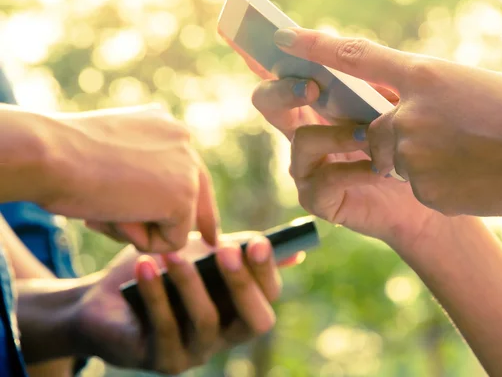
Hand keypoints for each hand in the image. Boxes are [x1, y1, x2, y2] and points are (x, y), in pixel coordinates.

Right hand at [42, 104, 218, 251]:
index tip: (206, 218)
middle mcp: (182, 139)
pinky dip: (141, 240)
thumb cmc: (60, 158)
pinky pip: (172, 241)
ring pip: (176, 220)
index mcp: (162, 125)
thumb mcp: (107, 155)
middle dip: (202, 221)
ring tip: (106, 208)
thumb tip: (157, 204)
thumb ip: (137, 170)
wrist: (49, 154)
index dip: (195, 196)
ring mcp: (188, 166)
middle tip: (212, 243)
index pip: (188, 167)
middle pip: (199, 191)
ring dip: (140, 228)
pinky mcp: (185, 196)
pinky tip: (117, 215)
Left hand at [72, 232, 290, 373]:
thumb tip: (295, 253)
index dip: (267, 272)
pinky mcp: (163, 360)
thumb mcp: (202, 254)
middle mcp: (225, 337)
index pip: (269, 297)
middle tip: (227, 250)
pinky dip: (155, 294)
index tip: (258, 242)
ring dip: (190, 284)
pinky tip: (145, 266)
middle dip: (242, 284)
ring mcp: (196, 352)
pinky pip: (165, 328)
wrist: (105, 299)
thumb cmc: (161, 272)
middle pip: (254, 321)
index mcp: (239, 310)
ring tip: (172, 254)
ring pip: (207, 322)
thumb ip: (240, 251)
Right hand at [249, 67, 440, 250]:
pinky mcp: (317, 198)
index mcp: (317, 103)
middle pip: (268, 102)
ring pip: (301, 140)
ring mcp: (306, 166)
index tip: (261, 39)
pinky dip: (354, 170)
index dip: (261, 55)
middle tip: (311, 86)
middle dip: (282, 90)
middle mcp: (304, 131)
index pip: (282, 73)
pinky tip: (382, 170)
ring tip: (369, 134)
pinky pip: (323, 178)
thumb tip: (348, 51)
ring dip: (337, 134)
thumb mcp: (393, 103)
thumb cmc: (409, 143)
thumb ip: (371, 79)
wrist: (428, 194)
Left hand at [269, 28, 501, 236]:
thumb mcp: (472, 88)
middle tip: (432, 136)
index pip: (358, 56)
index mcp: (427, 75)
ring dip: (421, 160)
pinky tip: (473, 176)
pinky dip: (438, 183)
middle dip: (391, 136)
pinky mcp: (423, 191)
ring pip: (395, 161)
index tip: (285, 39)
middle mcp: (411, 114)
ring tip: (466, 155)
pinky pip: (415, 187)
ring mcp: (414, 155)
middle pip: (374, 130)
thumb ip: (425, 95)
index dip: (318, 46)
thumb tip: (398, 108)